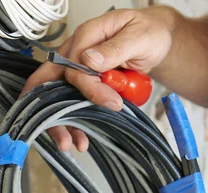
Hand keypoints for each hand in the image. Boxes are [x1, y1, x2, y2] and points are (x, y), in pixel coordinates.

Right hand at [21, 7, 176, 151]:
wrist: (156, 40)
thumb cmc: (148, 33)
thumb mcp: (139, 37)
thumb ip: (115, 48)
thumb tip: (89, 60)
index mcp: (87, 36)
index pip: (75, 65)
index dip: (90, 88)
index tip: (113, 103)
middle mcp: (75, 51)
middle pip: (52, 82)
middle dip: (54, 112)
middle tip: (65, 138)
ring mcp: (77, 68)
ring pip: (58, 96)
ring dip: (63, 122)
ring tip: (74, 144)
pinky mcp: (84, 83)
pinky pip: (73, 102)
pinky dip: (75, 121)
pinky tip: (81, 137)